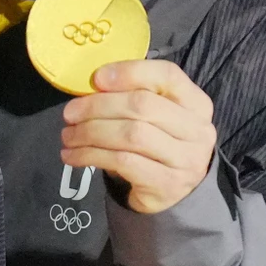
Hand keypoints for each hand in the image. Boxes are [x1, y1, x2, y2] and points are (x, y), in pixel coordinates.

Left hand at [62, 60, 217, 214]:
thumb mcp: (157, 117)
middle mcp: (197, 130)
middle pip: (142, 106)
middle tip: (70, 114)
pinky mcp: (166, 184)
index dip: (131, 72)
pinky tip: (73, 156)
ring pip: (130, 135)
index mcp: (197, 103)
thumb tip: (94, 84)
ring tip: (68, 136)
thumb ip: (134, 96)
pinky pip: (122, 162)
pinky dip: (91, 156)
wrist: (175, 193)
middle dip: (98, 106)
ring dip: (90, 133)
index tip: (97, 78)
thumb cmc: (159, 145)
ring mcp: (184, 160)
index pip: (168, 75)